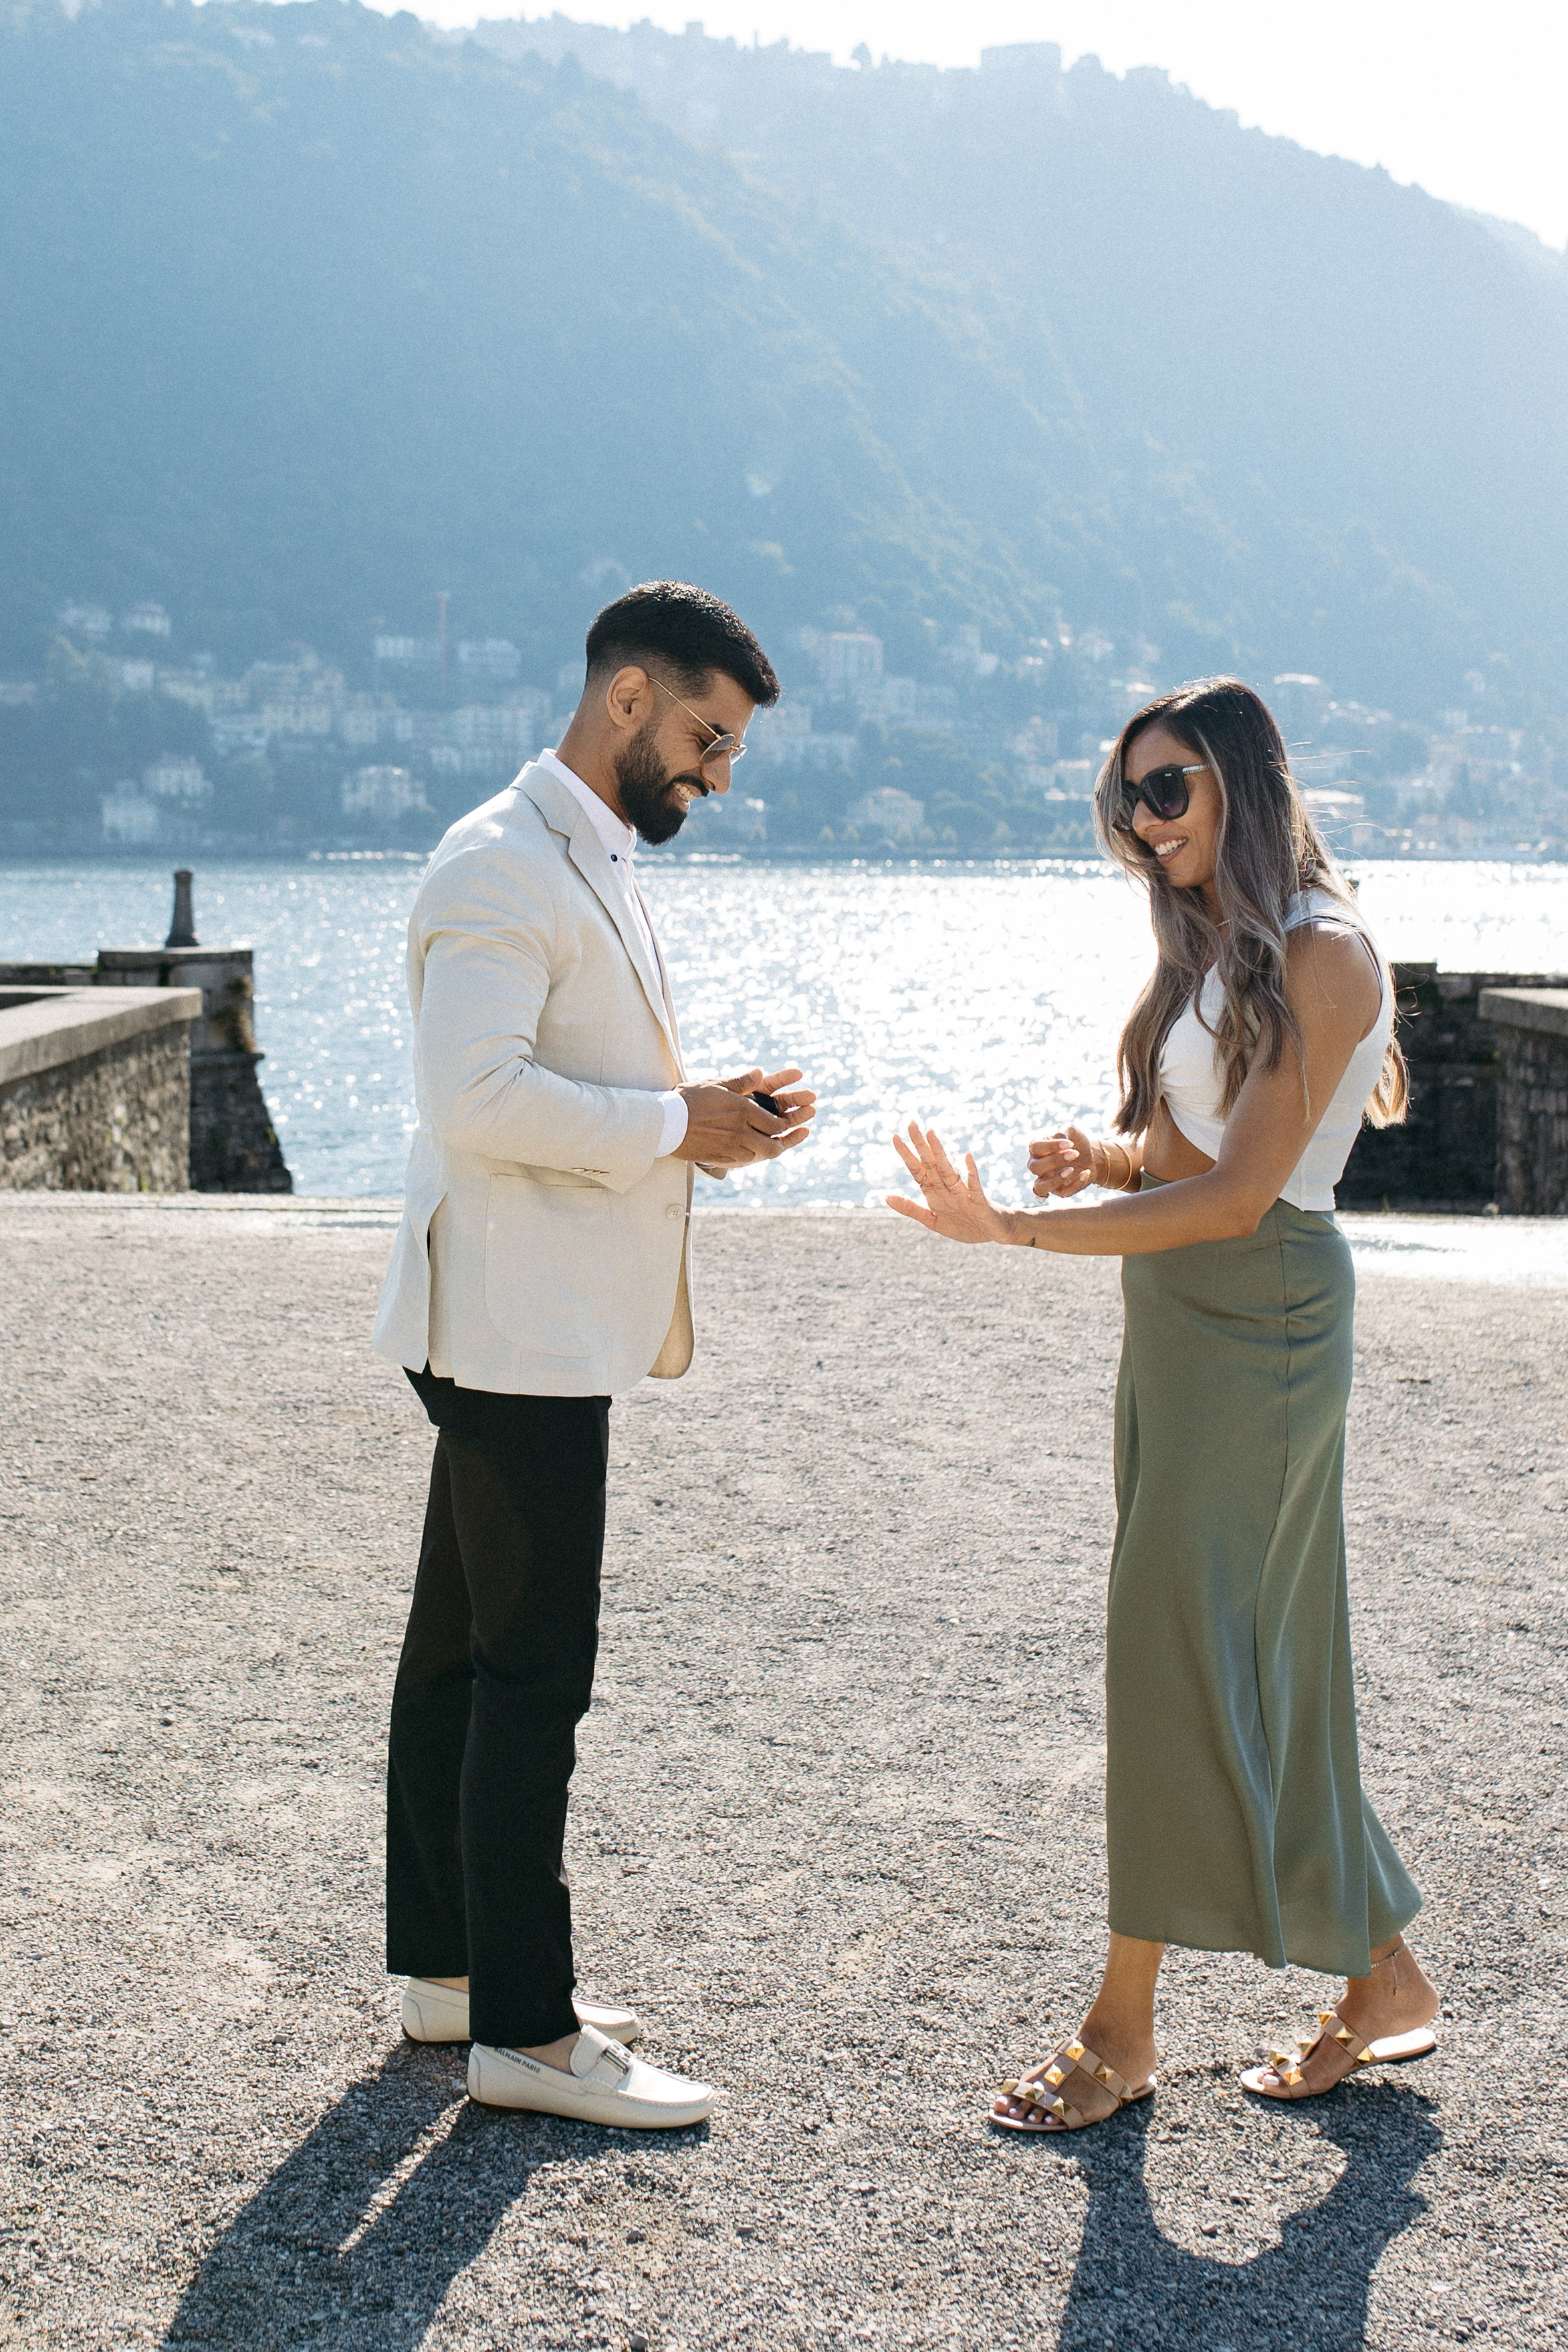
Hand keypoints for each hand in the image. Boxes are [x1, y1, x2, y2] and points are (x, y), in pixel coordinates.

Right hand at [673, 1065, 815, 1168]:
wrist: (665, 1122)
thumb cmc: (689, 1099)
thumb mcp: (716, 1085)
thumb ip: (741, 1081)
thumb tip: (760, 1073)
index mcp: (744, 1111)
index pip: (776, 1124)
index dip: (783, 1125)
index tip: (781, 1123)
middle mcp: (741, 1132)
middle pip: (772, 1147)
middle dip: (779, 1145)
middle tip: (778, 1141)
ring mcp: (730, 1148)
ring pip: (756, 1155)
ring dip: (759, 1150)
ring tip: (757, 1144)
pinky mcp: (718, 1158)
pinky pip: (738, 1161)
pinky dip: (742, 1156)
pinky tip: (738, 1149)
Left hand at [886, 1123, 1012, 1244]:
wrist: (992, 1233)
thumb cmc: (962, 1225)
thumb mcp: (932, 1221)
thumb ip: (910, 1209)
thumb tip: (886, 1197)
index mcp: (934, 1192)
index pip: (917, 1170)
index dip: (906, 1154)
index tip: (895, 1136)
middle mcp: (947, 1188)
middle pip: (931, 1163)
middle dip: (920, 1144)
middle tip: (911, 1123)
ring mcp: (962, 1192)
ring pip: (948, 1170)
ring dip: (939, 1153)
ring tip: (931, 1133)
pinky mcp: (978, 1200)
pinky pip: (974, 1184)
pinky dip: (971, 1172)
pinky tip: (967, 1156)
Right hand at [1028, 1124, 1098, 1197]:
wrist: (1091, 1156)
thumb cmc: (1076, 1141)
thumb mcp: (1073, 1131)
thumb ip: (1065, 1129)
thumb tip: (1061, 1137)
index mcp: (1037, 1148)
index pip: (1035, 1147)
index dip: (1050, 1146)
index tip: (1070, 1143)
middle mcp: (1037, 1165)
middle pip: (1034, 1167)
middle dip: (1054, 1161)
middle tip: (1074, 1153)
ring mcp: (1046, 1180)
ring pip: (1039, 1188)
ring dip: (1055, 1180)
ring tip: (1071, 1169)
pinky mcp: (1059, 1190)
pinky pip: (1062, 1193)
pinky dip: (1075, 1184)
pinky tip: (1085, 1173)